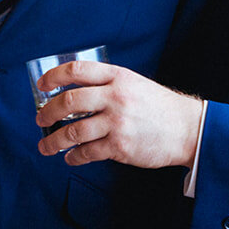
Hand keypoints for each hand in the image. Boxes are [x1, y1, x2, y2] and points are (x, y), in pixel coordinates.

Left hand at [35, 61, 202, 168]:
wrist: (188, 129)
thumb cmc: (159, 107)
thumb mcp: (134, 84)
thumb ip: (107, 84)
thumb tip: (73, 94)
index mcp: (118, 77)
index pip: (77, 70)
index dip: (53, 76)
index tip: (41, 86)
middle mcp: (116, 97)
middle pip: (69, 102)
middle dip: (47, 112)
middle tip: (40, 120)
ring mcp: (118, 122)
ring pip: (73, 132)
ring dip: (54, 141)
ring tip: (47, 146)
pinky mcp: (120, 147)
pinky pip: (87, 152)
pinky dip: (74, 157)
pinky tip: (71, 158)